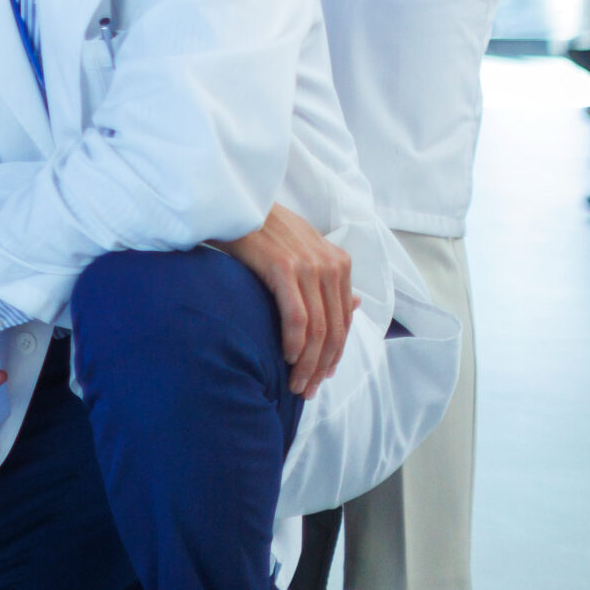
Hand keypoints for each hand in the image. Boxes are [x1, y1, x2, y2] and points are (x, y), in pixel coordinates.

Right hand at [216, 203, 354, 398]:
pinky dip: (294, 342)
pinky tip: (286, 357)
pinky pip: (296, 317)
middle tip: (307, 390)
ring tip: (296, 384)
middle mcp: (330, 265)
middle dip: (322, 366)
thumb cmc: (262, 227)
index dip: (334, 355)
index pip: (343, 321)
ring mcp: (309, 266)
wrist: (233, 200)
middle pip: (334, 330)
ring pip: (318, 329)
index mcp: (339, 263)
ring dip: (308, 363)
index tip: (321, 377)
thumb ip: (328, 279)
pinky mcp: (284, 268)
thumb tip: (357, 306)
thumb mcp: (304, 249)